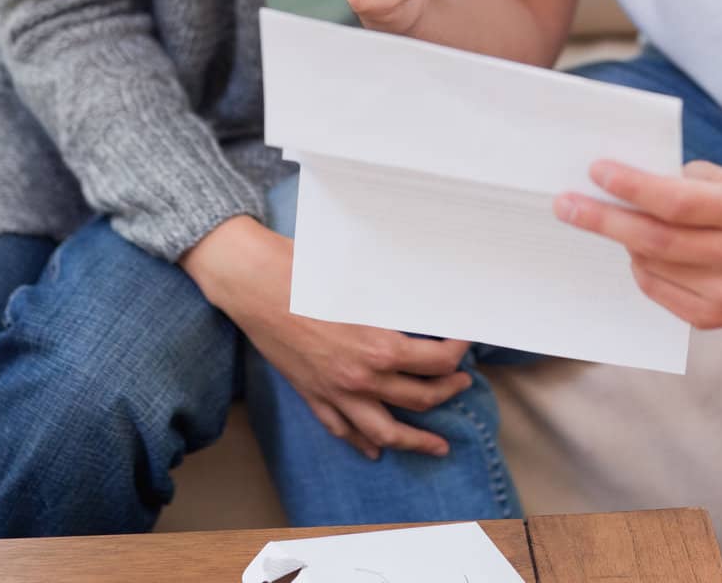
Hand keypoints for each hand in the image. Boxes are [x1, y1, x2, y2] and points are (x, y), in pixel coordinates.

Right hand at [180, 215, 472, 458]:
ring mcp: (336, 393)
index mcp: (379, 346)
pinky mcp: (313, 397)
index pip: (436, 361)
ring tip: (438, 446)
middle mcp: (362, 378)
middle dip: (449, 393)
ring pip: (386, 432)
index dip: (458, 353)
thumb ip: (393, 302)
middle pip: (420, 398)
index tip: (466, 342)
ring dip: (417, 441)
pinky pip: (344, 430)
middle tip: (462, 385)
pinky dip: (363, 443)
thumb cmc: (307, 273)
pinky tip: (375, 448)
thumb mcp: (360, 282)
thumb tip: (425, 305)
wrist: (255, 285)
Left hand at [554, 159, 721, 328]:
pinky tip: (633, 249)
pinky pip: (656, 289)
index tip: (594, 171)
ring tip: (602, 218)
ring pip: (652, 265)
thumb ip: (672, 179)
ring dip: (621, 241)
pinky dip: (637, 266)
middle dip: (604, 220)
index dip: (633, 187)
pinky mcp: (716, 319)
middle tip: (564, 203)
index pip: (678, 201)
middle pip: (657, 240)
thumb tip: (608, 184)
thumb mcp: (718, 177)